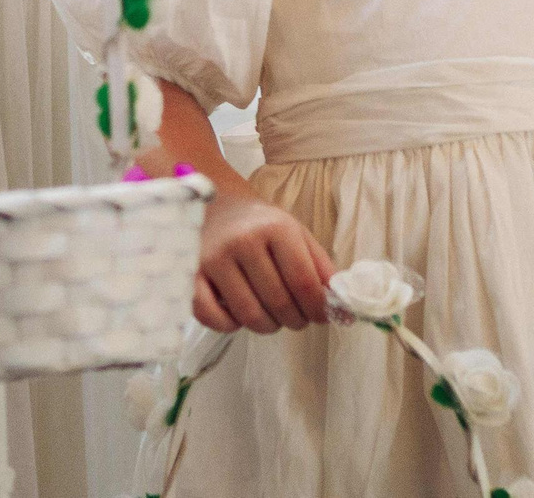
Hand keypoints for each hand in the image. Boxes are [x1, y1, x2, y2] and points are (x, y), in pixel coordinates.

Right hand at [194, 190, 336, 333]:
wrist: (216, 206)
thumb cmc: (261, 226)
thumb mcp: (296, 234)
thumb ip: (320, 268)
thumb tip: (343, 308)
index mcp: (276, 227)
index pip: (304, 282)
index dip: (317, 308)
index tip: (321, 317)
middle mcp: (243, 241)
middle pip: (279, 302)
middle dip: (295, 320)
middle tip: (297, 318)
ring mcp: (214, 258)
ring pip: (249, 315)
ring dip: (268, 326)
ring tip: (273, 318)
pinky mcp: (190, 275)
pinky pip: (213, 318)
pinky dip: (231, 326)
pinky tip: (240, 316)